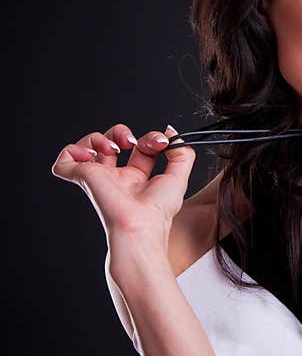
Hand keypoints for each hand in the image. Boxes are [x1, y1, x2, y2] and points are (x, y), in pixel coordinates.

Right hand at [51, 123, 196, 255]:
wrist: (141, 223)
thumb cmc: (158, 210)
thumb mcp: (180, 176)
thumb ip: (183, 152)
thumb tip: (169, 131)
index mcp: (137, 178)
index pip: (139, 147)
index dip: (150, 138)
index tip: (161, 142)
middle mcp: (116, 177)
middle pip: (110, 142)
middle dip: (120, 132)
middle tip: (132, 142)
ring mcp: (98, 177)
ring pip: (87, 146)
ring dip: (99, 137)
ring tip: (113, 148)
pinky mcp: (83, 177)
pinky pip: (65, 160)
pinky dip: (74, 150)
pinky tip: (92, 155)